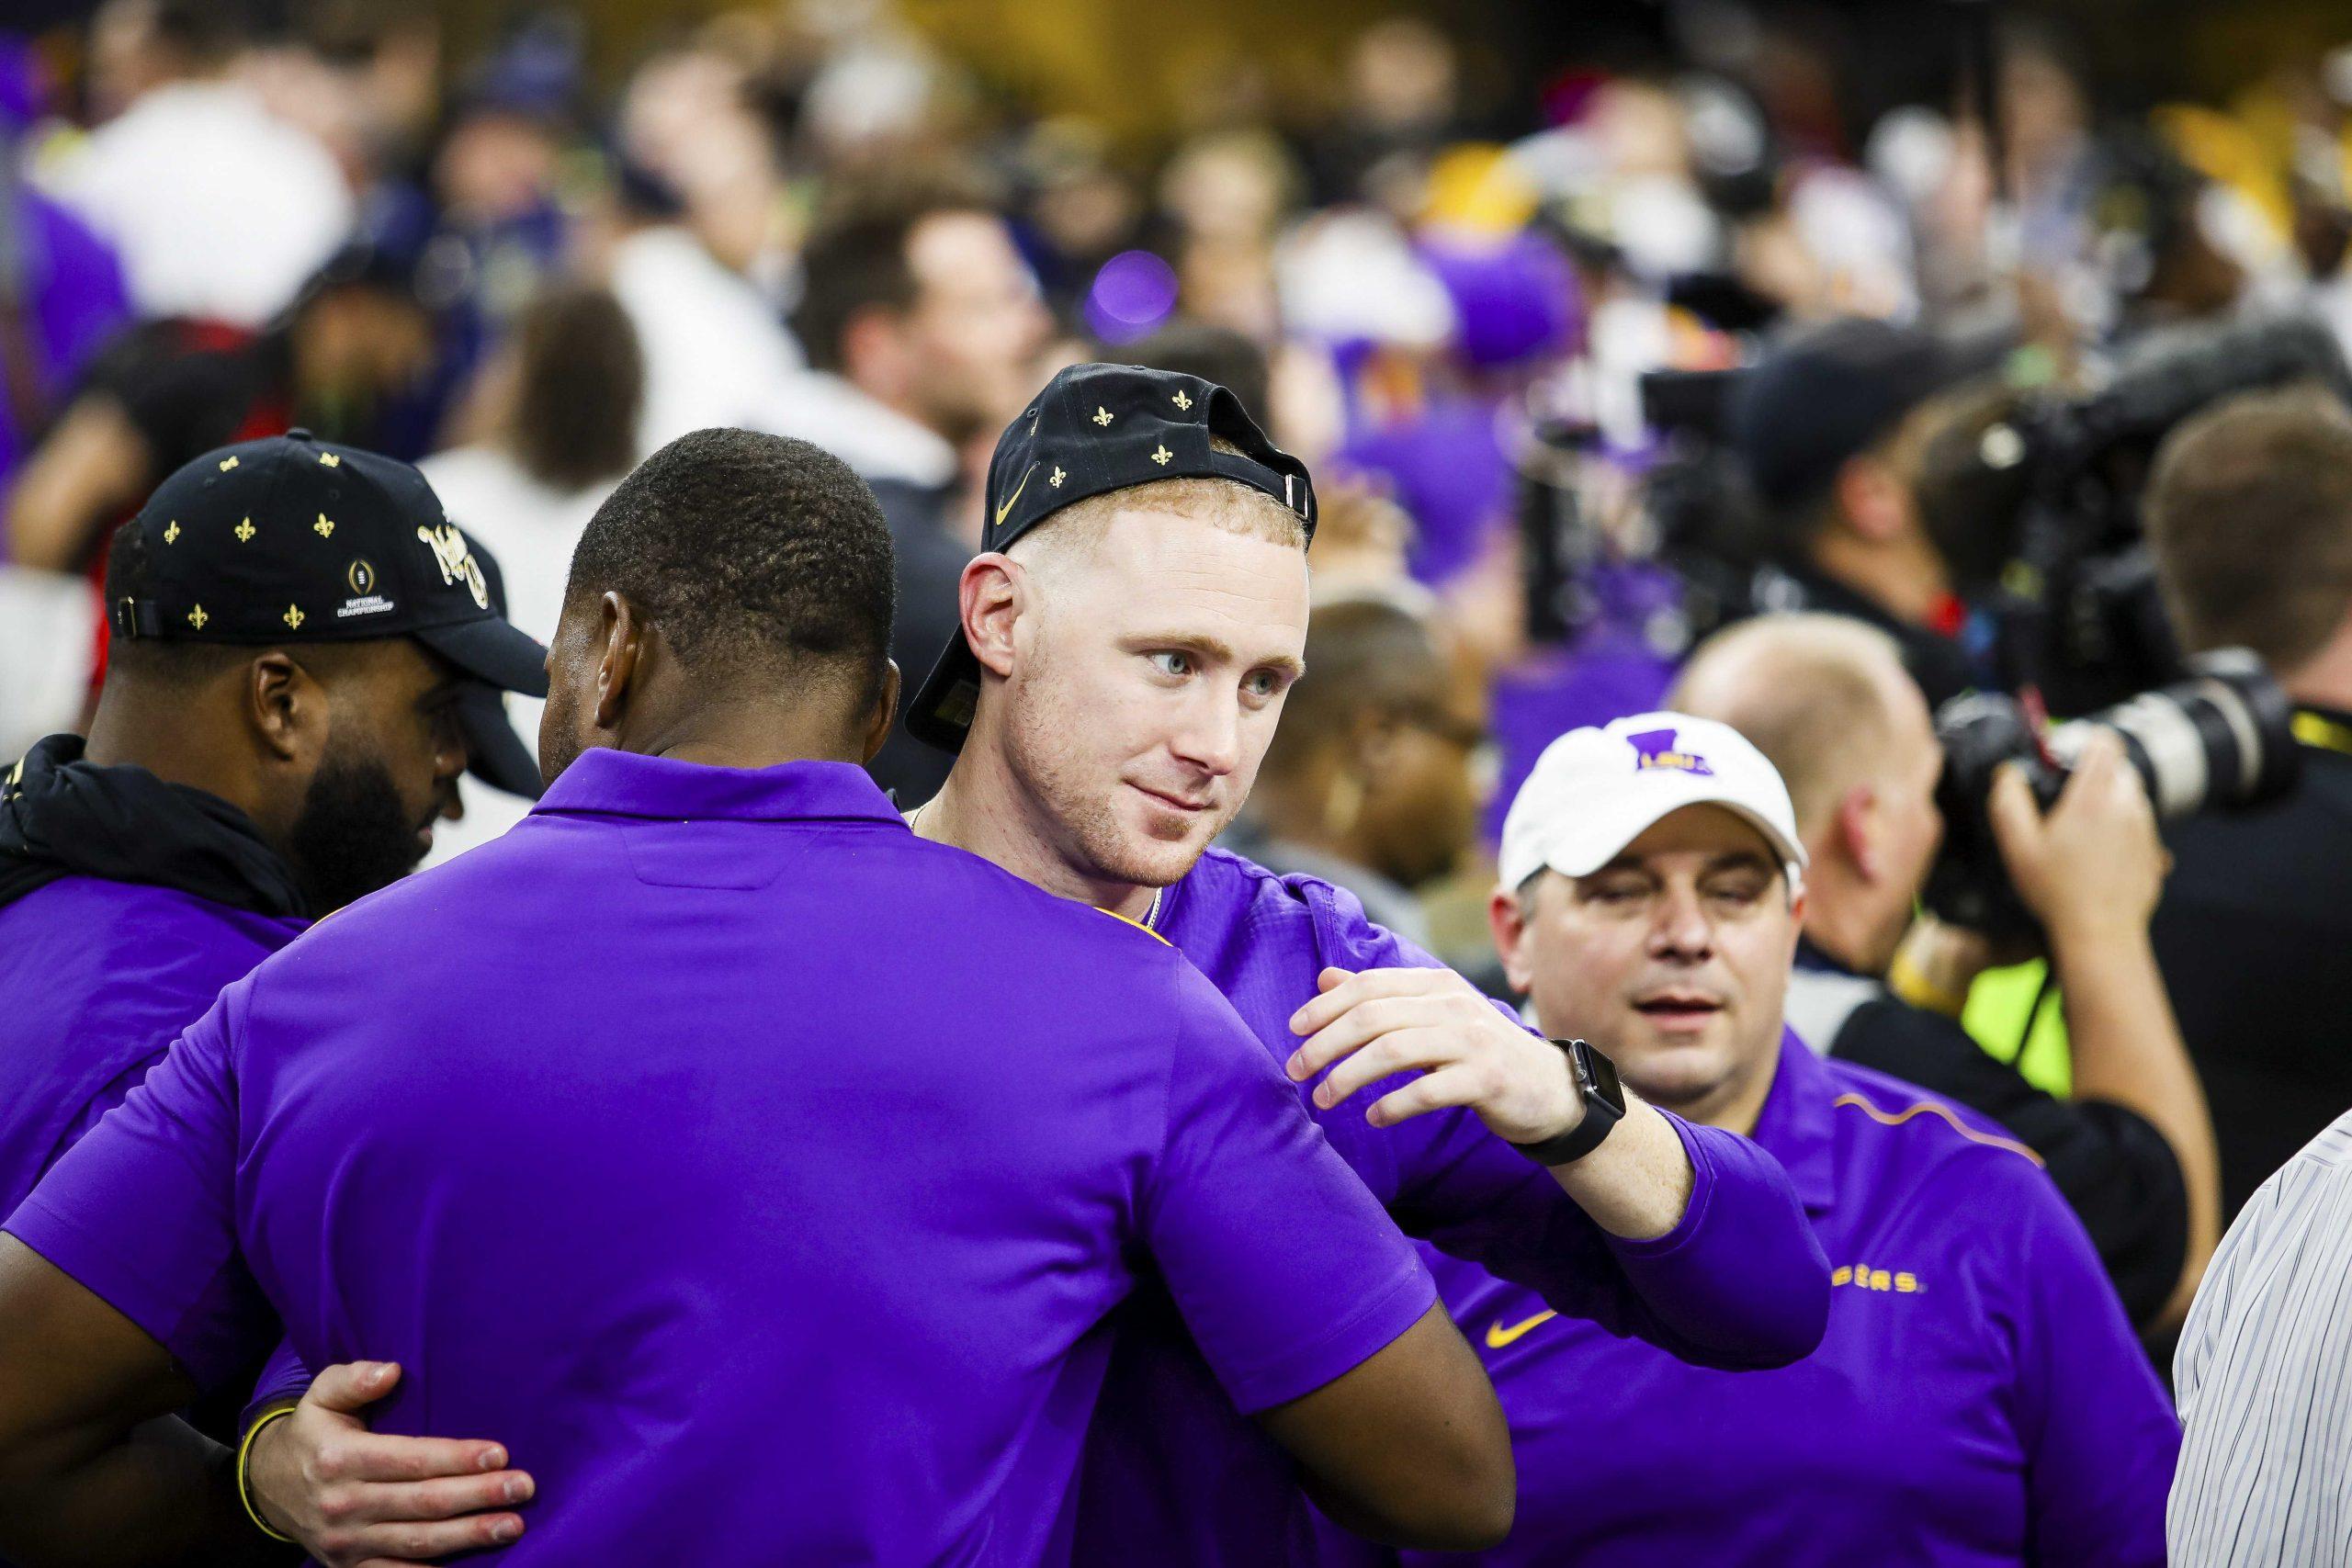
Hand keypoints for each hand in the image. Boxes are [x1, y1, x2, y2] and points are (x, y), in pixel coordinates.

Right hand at [247, 1360, 531, 1565]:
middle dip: (477, 1496)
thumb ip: (354, 1379)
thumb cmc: (312, 1433)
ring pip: (417, 1542)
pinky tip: (472, 1563)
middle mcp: (343, 1504)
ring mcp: (346, 1542)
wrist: (266, 1488)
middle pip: (422, 1503)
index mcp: (340, 1459)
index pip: (409, 1460)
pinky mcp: (348, 1567)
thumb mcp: (321, 1395)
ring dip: (469, 1535)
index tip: (500, 1454)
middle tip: (523, 1487)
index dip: (456, 1458)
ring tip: (513, 1524)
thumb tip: (391, 1371)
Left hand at [1285, 966, 1580, 1143]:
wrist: (1549, 1090)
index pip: (1369, 985)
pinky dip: (1393, 1105)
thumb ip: (1381, 997)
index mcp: (1437, 983)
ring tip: (1324, 1099)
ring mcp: (1473, 1041)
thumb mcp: (1432, 1016)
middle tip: (1296, 1071)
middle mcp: (1454, 1004)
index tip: (1293, 1030)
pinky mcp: (1487, 1079)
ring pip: (1394, 1050)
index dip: (1326, 1006)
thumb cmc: (1479, 1053)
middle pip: (1373, 1017)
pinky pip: (1428, 1091)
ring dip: (1349, 1076)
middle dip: (1326, 1044)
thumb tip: (1324, 978)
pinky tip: (1374, 1117)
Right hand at [1988, 729, 2168, 945]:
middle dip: (2096, 776)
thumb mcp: (2017, 846)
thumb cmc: (2058, 891)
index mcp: (2093, 797)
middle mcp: (2126, 806)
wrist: (2101, 932)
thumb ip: (2008, 801)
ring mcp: (2145, 829)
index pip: (2106, 743)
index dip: (2089, 741)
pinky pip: (2139, 826)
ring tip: (2083, 834)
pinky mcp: (2154, 851)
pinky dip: (2122, 830)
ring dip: (2111, 803)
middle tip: (2068, 803)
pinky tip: (2099, 856)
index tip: (2070, 756)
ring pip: (2131, 797)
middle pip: (2120, 769)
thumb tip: (2007, 775)